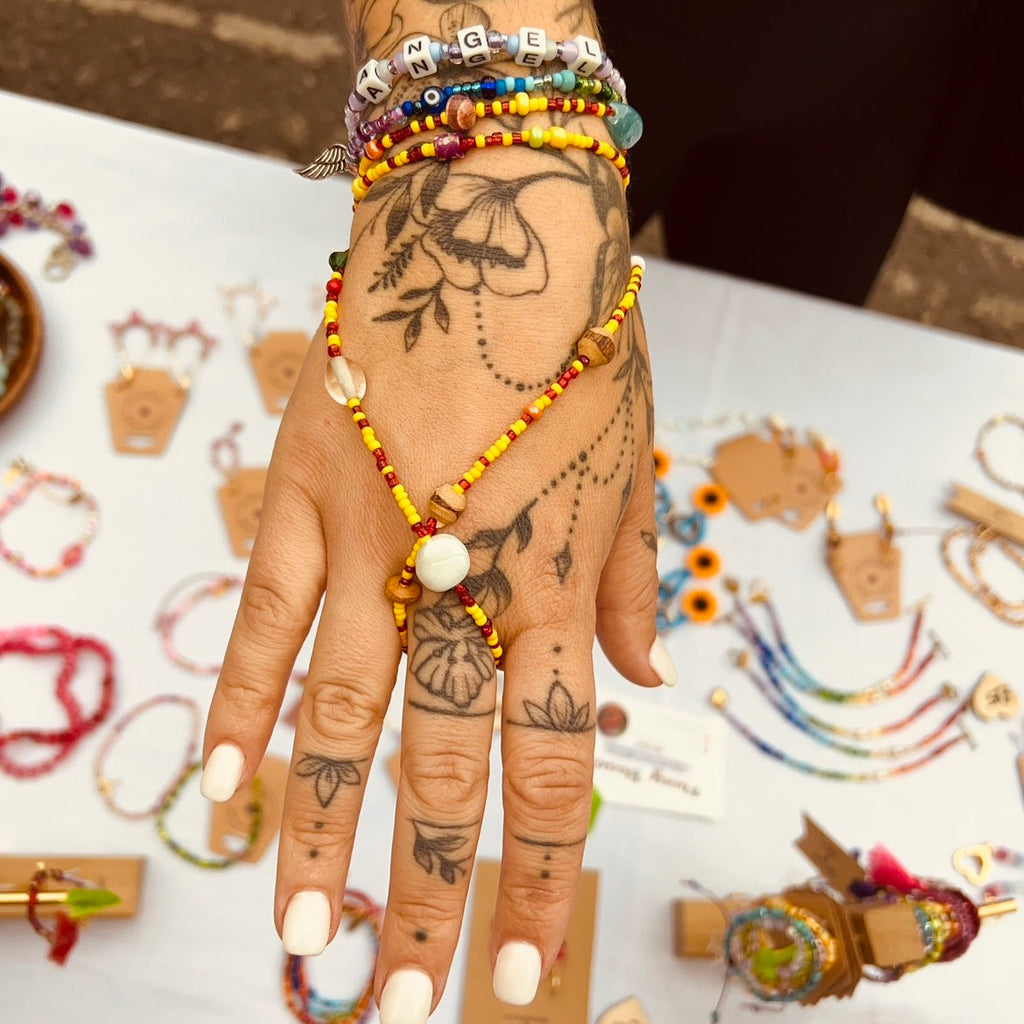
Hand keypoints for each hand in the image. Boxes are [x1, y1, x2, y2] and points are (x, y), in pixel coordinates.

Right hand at [200, 139, 672, 1022]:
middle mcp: (460, 573)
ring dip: (317, 839)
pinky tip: (223, 795)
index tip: (527, 972)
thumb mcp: (635, 453)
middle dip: (430, 898)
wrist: (490, 213)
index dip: (542, 876)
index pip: (550, 761)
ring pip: (336, 716)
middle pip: (442, 767)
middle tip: (404, 1008)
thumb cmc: (576, 338)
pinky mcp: (300, 490)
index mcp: (554, 574)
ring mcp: (368, 535)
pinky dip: (241, 708)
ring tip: (301, 947)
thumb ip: (631, 577)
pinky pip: (260, 619)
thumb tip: (642, 681)